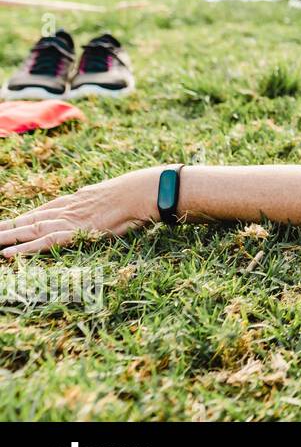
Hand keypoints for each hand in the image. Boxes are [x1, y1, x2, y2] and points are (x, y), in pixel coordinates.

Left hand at [1, 168, 161, 257]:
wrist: (142, 191)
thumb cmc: (134, 193)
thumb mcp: (111, 196)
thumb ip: (98, 201)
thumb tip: (96, 202)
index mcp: (75, 200)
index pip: (41, 211)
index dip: (23, 219)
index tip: (8, 224)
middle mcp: (66, 209)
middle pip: (28, 220)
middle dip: (7, 228)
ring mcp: (68, 220)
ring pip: (28, 231)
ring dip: (6, 237)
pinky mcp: (74, 232)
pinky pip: (44, 243)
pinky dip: (24, 249)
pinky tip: (7, 254)